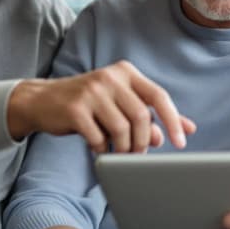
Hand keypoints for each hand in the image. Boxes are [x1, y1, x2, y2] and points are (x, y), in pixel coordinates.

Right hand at [8, 60, 195, 153]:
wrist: (43, 101)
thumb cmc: (89, 105)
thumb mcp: (121, 104)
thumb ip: (152, 115)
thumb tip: (187, 129)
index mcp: (126, 72)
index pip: (158, 96)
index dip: (172, 120)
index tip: (181, 143)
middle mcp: (110, 77)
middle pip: (141, 116)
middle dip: (143, 142)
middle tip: (138, 156)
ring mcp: (91, 91)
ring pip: (122, 129)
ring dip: (123, 149)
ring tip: (118, 153)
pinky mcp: (75, 108)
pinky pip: (99, 137)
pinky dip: (102, 149)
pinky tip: (97, 148)